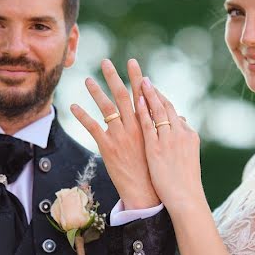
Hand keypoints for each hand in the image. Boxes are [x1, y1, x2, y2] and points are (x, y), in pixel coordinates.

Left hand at [70, 59, 160, 209]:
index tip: (133, 65)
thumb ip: (170, 129)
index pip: (143, 96)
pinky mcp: (108, 147)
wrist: (148, 192)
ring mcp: (121, 136)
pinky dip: (82, 116)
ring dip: (96, 92)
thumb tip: (181, 117)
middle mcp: (135, 126)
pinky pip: (93, 127)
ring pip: (107, 108)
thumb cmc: (159, 171)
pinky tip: (74, 105)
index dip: (138, 79)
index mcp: (149, 125)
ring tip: (87, 79)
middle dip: (115, 77)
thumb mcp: (167, 147)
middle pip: (124, 96)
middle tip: (106, 62)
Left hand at [136, 78, 206, 211]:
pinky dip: (142, 111)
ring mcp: (167, 140)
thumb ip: (183, 138)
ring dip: (145, 94)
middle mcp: (179, 133)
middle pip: (163, 106)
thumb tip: (180, 122)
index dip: (160, 98)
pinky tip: (136, 100)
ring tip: (137, 81)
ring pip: (155, 111)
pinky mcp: (155, 148)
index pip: (171, 111)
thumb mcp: (188, 156)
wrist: (186, 198)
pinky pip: (147, 124)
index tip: (151, 88)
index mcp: (188, 135)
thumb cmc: (186, 181)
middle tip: (141, 75)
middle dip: (152, 90)